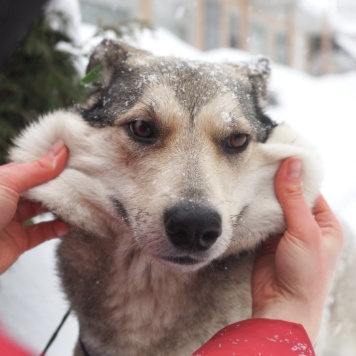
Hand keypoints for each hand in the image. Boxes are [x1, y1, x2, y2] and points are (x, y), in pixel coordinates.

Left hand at [0, 141, 68, 273]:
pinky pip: (42, 233)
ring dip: (60, 208)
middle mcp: (8, 198)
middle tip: (81, 181)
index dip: (53, 164)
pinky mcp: (18, 240)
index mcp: (4, 180)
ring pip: (43, 211)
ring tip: (78, 203)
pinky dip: (56, 229)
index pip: (33, 168)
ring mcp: (13, 220)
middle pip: (40, 190)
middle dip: (60, 187)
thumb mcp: (8, 182)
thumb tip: (61, 150)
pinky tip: (66, 225)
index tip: (74, 159)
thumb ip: (38, 169)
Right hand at [251, 158, 342, 341]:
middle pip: (290, 197)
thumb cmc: (305, 273)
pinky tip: (246, 197)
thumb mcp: (304, 231)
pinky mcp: (267, 239)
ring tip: (251, 177)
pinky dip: (255, 209)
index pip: (310, 191)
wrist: (282, 306)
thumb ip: (294, 198)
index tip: (280, 156)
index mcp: (324, 224)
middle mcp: (306, 226)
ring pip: (274, 207)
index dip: (296, 174)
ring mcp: (285, 233)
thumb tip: (292, 164)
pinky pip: (261, 219)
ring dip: (264, 196)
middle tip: (261, 164)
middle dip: (276, 183)